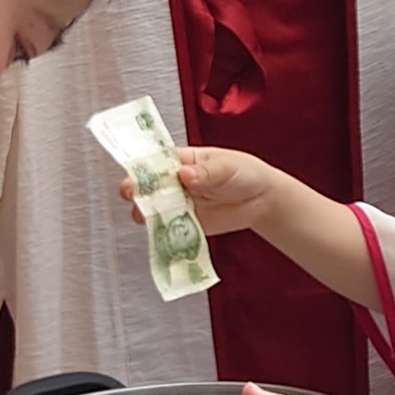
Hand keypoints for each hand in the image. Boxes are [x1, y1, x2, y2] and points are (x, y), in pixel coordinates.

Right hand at [142, 144, 275, 237]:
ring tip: (144, 216)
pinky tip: (158, 233)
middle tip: (132, 194)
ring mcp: (180, 204)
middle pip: (150, 185)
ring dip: (147, 212)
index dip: (144, 167)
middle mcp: (176, 182)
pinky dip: (163, 232)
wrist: (262, 200)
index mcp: (182, 161)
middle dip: (137, 189)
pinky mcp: (187, 224)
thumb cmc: (244, 172)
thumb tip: (184, 174)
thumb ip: (205, 172)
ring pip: (155, 207)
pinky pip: (170, 229)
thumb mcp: (226, 166)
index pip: (157, 162)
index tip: (136, 174)